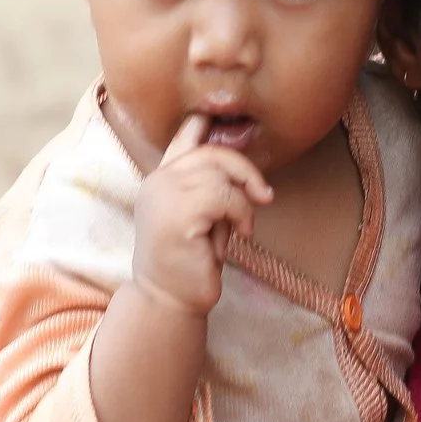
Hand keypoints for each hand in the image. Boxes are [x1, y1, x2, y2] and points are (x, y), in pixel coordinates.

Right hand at [131, 114, 273, 315]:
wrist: (169, 300)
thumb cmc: (190, 262)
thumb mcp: (203, 217)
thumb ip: (213, 189)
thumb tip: (246, 170)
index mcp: (161, 179)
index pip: (184, 136)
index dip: (205, 122)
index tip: (228, 121)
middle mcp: (157, 182)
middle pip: (211, 151)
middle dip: (244, 170)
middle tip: (263, 195)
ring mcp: (163, 196)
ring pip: (219, 174)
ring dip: (241, 201)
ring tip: (240, 227)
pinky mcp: (177, 214)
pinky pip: (224, 197)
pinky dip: (241, 214)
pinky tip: (241, 235)